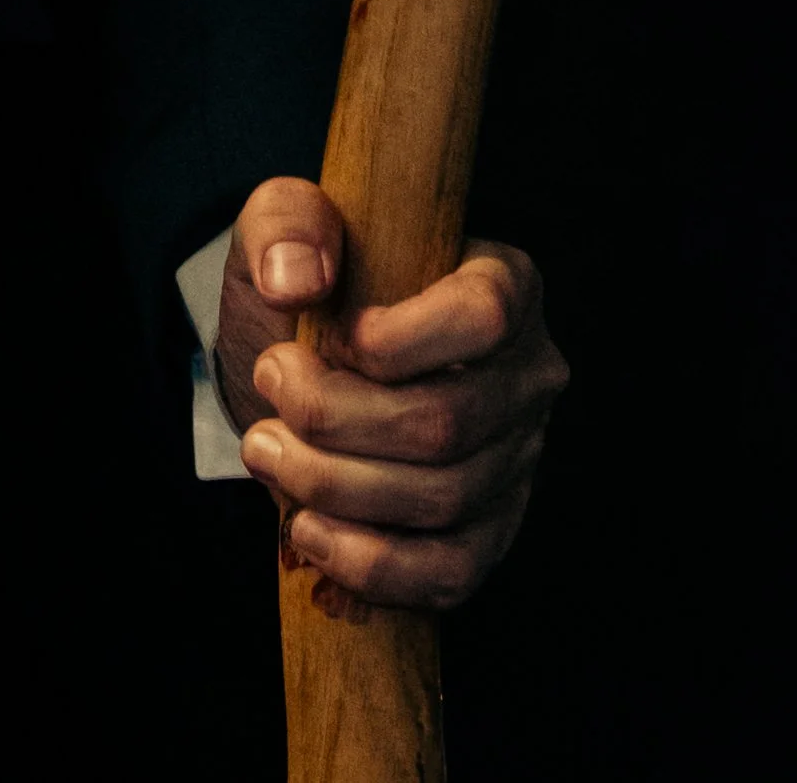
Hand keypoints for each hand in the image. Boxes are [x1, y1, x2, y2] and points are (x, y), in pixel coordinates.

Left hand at [211, 175, 566, 619]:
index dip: (395, 340)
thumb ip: (286, 222)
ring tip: (268, 452)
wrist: (303, 365)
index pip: (481, 316)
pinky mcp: (490, 532)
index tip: (327, 336)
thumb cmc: (312, 287)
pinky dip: (369, 567)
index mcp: (503, 281)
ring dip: (333, 488)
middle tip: (269, 393)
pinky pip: (448, 574)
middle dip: (334, 420)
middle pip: (445, 423)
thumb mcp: (285, 226)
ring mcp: (517, 459)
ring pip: (440, 501)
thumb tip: (295, 279)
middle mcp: (528, 374)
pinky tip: (310, 534)